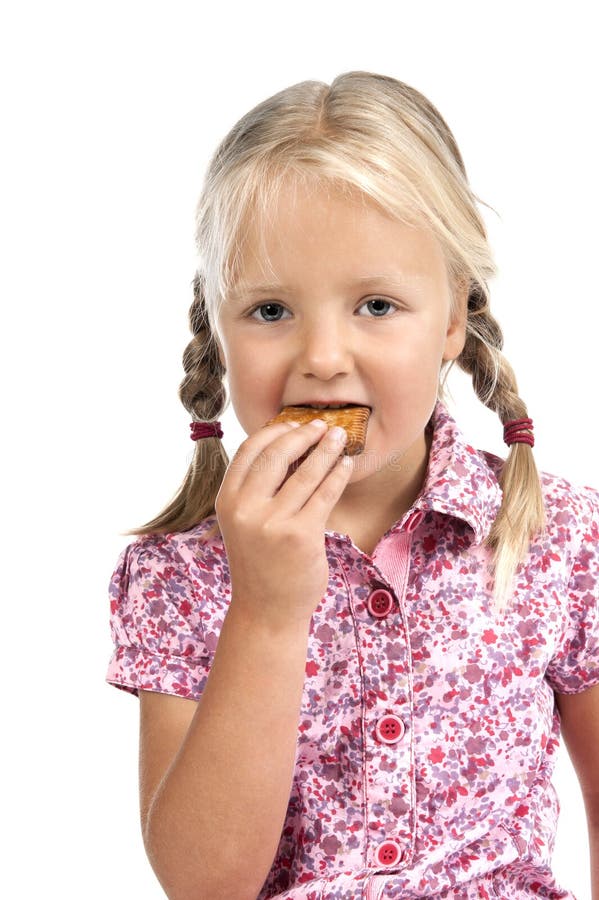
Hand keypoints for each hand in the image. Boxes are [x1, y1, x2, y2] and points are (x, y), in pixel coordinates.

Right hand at [214, 419, 353, 629]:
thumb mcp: (243, 522)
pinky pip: (324, 494)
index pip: (248, 450)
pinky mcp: (301, 536)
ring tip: (339, 438)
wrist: (266, 610)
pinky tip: (345, 465)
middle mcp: (245, 510)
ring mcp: (273, 523)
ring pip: (305, 472)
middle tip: (321, 426)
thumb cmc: (260, 562)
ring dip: (326, 450)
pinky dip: (337, 475)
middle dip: (302, 434)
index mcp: (227, 501)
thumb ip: (255, 489)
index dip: (273, 431)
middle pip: (276, 455)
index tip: (293, 423)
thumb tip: (288, 444)